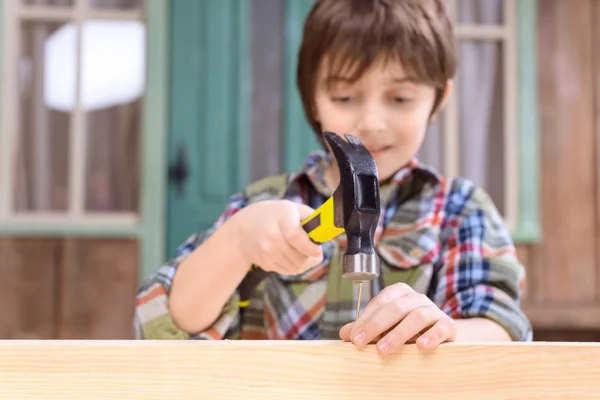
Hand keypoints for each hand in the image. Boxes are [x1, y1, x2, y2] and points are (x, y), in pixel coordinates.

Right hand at [231, 200, 323, 274]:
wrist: (242, 231)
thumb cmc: (273, 216)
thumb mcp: (291, 208)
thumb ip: (311, 217)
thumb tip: (325, 231)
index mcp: (281, 218)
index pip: (295, 237)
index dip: (310, 247)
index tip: (318, 249)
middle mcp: (272, 237)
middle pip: (300, 258)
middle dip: (312, 256)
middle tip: (314, 250)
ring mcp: (267, 253)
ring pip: (296, 267)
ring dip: (305, 262)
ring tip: (304, 252)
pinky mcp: (265, 264)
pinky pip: (288, 271)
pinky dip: (295, 266)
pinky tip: (292, 255)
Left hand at [339, 283, 455, 352]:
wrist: (441, 337)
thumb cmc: (408, 331)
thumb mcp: (386, 328)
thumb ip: (367, 328)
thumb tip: (344, 333)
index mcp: (400, 294)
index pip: (381, 301)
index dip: (366, 318)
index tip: (353, 337)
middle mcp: (417, 298)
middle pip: (396, 307)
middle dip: (375, 325)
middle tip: (361, 342)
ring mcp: (434, 310)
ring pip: (416, 317)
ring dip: (398, 333)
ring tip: (383, 349)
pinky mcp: (448, 325)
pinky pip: (441, 328)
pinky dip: (431, 336)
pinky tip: (421, 347)